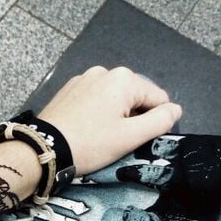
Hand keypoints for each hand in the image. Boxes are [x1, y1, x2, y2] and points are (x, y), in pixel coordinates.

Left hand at [38, 66, 181, 175]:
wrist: (44, 149)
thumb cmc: (90, 144)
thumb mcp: (130, 137)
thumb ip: (160, 122)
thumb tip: (176, 109)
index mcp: (124, 79)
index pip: (158, 99)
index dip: (154, 122)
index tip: (136, 141)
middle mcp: (105, 71)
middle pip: (135, 96)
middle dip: (132, 117)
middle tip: (116, 141)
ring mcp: (84, 78)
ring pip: (114, 98)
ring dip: (115, 115)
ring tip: (100, 136)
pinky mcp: (69, 89)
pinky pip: (95, 99)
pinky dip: (97, 112)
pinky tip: (87, 128)